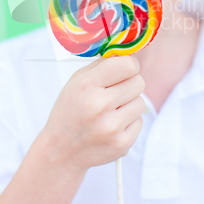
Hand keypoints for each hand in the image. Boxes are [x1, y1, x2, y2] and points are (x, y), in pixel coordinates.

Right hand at [43, 55, 144, 171]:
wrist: (61, 151)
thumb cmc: (71, 110)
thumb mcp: (77, 81)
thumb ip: (103, 65)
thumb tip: (129, 52)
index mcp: (87, 85)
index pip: (127, 64)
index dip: (129, 65)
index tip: (124, 69)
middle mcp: (99, 105)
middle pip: (139, 82)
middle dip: (129, 84)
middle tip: (115, 92)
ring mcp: (111, 127)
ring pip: (141, 102)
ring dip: (129, 104)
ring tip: (110, 112)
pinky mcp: (121, 144)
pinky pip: (139, 121)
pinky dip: (129, 122)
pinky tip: (111, 126)